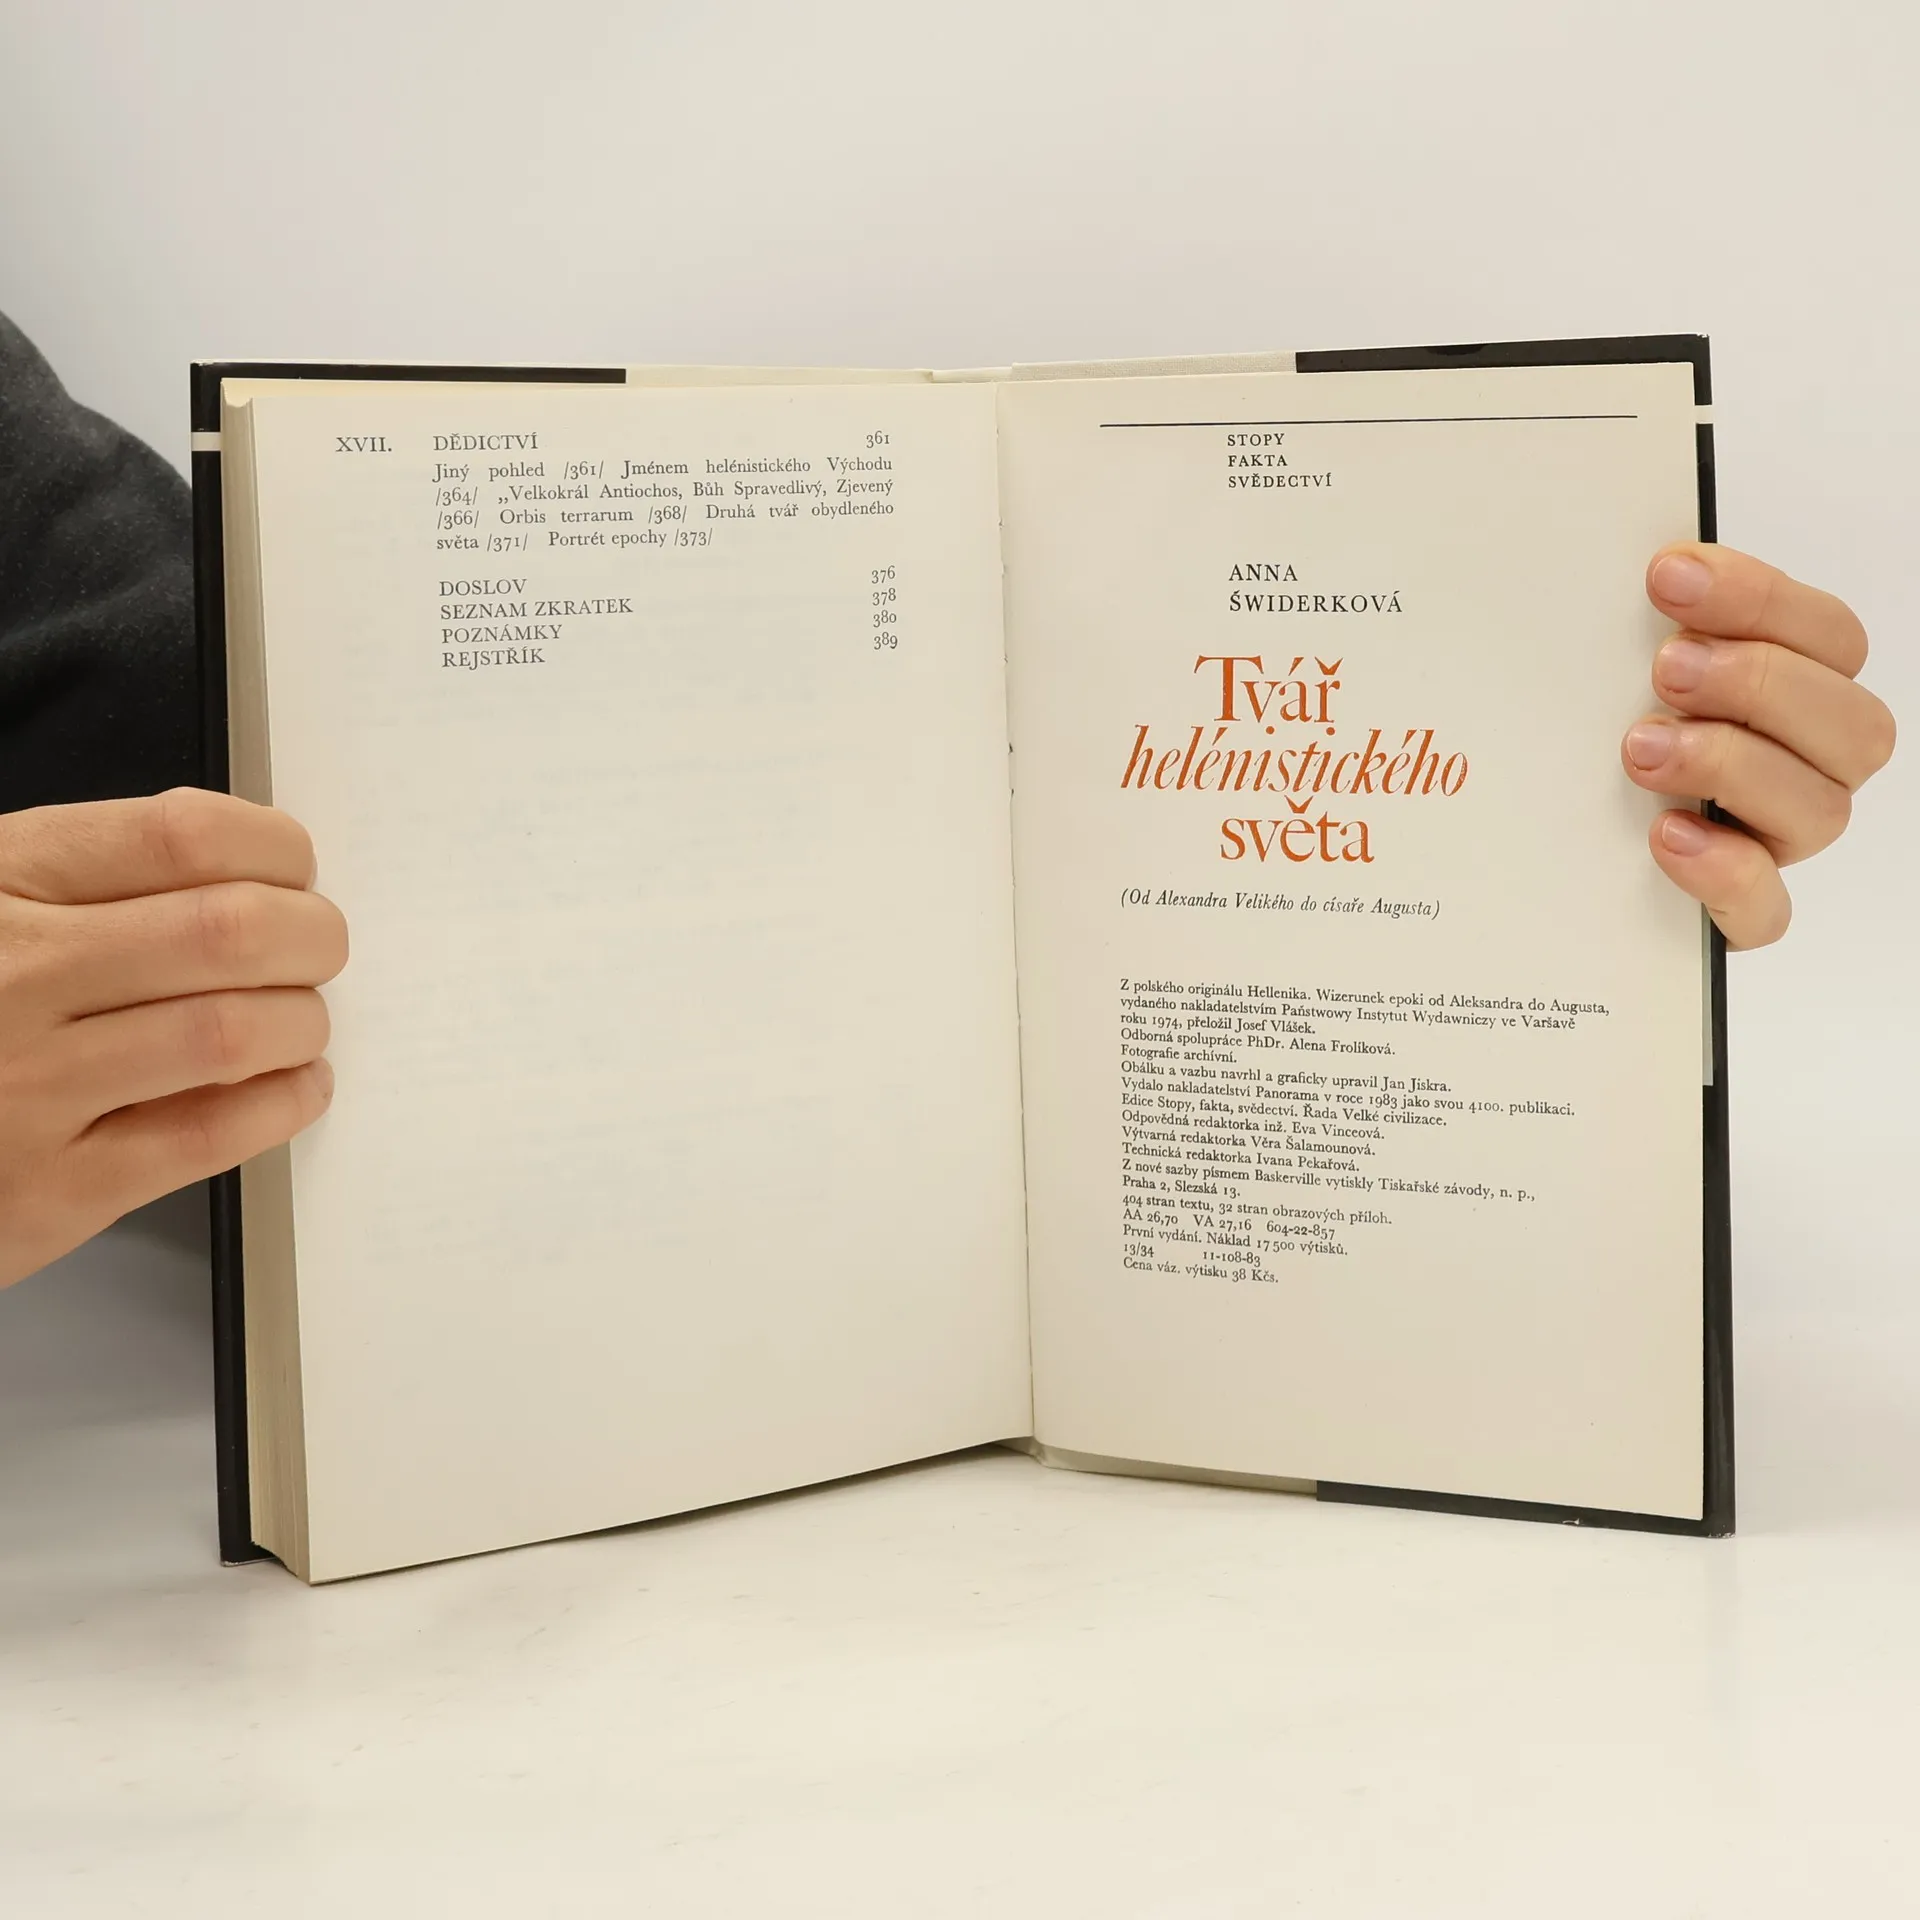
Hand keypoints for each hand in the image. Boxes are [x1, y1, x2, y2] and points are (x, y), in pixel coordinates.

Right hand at [0, 788, 346, 1287]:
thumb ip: (93, 882)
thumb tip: (252, 874)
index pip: (179, 835)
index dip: (273, 848)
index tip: (295, 870)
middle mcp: (14, 976)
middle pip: (228, 931)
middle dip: (310, 937)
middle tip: (319, 949)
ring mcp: (30, 1086)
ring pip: (233, 1032)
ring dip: (302, 1022)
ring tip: (301, 1021)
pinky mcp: (53, 1189)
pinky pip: (211, 1135)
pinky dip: (282, 1103)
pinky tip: (294, 1085)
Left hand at [1623, 543, 1894, 948]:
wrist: (1541, 852)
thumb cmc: (1597, 727)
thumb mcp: (1612, 666)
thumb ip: (1643, 620)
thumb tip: (1641, 561)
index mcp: (1796, 691)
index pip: (1829, 637)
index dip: (1761, 599)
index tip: (1668, 576)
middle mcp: (1805, 767)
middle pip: (1853, 726)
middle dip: (1759, 683)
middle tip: (1668, 667)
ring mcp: (1776, 841)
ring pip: (1820, 811)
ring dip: (1733, 765)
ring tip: (1643, 749)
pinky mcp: (1736, 912)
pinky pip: (1764, 910)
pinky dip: (1725, 872)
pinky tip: (1667, 836)